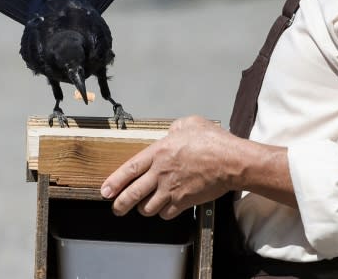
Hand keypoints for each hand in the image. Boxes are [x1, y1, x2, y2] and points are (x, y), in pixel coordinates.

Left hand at [100, 115, 240, 219]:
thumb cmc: (214, 141)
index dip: (114, 182)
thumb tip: (172, 132)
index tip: (105, 191)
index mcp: (159, 152)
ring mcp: (172, 190)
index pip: (129, 169)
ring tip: (143, 206)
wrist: (231, 162)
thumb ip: (176, 128)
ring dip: (143, 208)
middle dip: (120, 204)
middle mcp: (161, 173)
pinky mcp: (184, 202)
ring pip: (147, 208)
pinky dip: (163, 213)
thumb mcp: (190, 123)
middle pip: (133, 194)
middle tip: (116, 208)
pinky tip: (165, 208)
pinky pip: (166, 213)